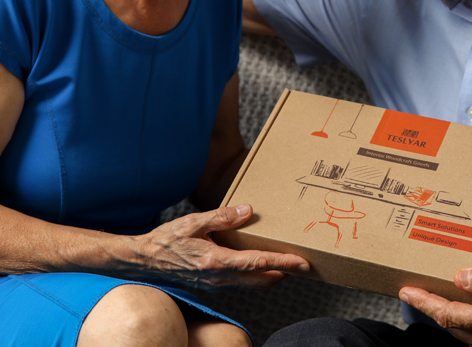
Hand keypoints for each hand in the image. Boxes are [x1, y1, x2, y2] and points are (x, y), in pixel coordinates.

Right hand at [121, 204, 309, 290]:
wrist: (143, 260)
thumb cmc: (165, 240)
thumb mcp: (193, 222)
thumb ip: (221, 217)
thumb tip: (247, 211)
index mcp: (216, 261)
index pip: (258, 263)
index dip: (283, 263)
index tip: (303, 263)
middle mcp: (219, 278)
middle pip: (262, 280)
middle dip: (285, 272)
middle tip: (303, 261)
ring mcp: (217, 284)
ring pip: (253, 284)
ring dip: (272, 275)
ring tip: (288, 260)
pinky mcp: (214, 284)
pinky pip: (241, 282)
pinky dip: (256, 275)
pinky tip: (260, 261)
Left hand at [399, 262, 471, 345]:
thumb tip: (460, 278)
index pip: (448, 313)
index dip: (424, 302)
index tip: (406, 291)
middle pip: (450, 325)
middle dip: (430, 308)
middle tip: (414, 292)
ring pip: (460, 332)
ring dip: (445, 316)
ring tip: (433, 298)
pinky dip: (461, 322)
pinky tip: (462, 309)